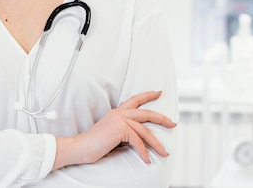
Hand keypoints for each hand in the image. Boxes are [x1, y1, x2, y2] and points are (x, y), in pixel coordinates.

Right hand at [54, 91, 175, 168]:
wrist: (80, 147)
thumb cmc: (94, 144)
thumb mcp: (111, 134)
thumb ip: (123, 131)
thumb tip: (138, 138)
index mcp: (116, 112)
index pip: (135, 100)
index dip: (148, 95)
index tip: (158, 92)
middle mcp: (119, 113)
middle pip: (146, 113)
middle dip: (162, 118)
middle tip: (173, 123)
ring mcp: (119, 120)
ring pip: (145, 130)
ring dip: (156, 143)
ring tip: (164, 152)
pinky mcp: (120, 130)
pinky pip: (137, 141)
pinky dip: (144, 152)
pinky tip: (147, 159)